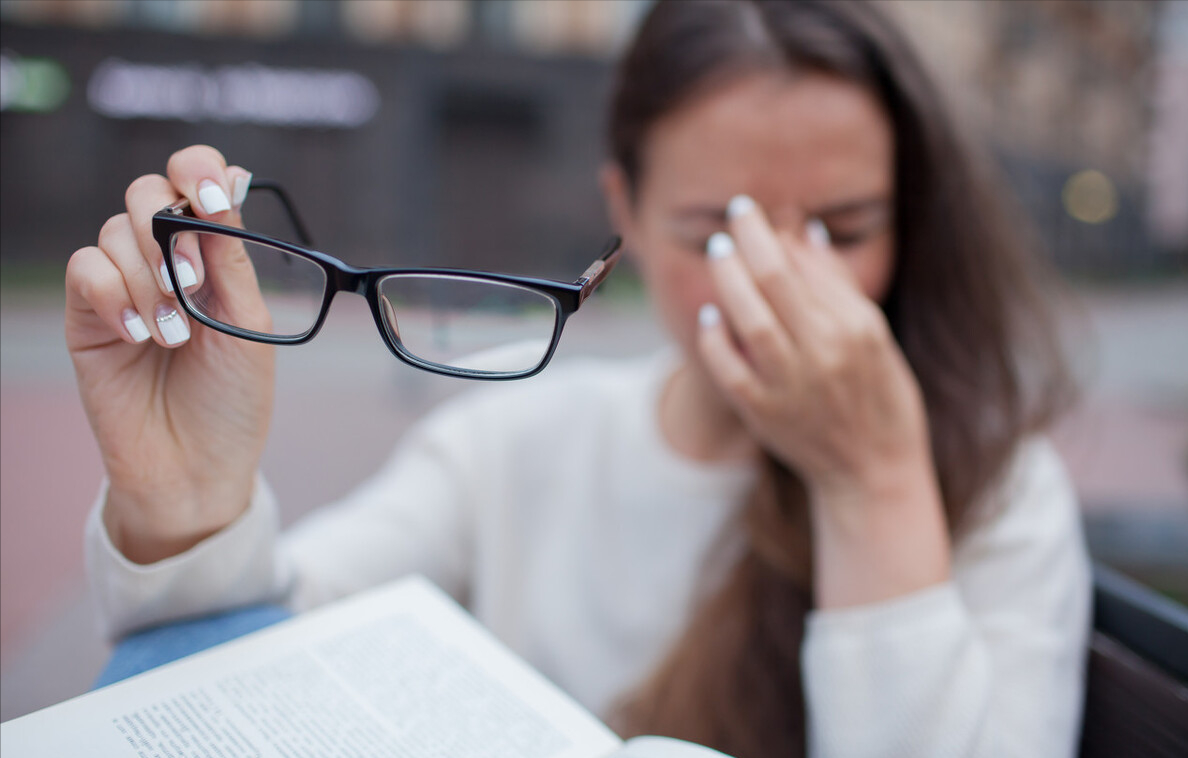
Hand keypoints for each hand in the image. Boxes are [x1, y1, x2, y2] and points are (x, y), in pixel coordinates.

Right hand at [65, 145, 273, 562]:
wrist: (196, 469)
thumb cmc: (232, 402)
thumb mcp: (248, 325)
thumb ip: (231, 258)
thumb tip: (228, 184)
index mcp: (214, 257)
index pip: (196, 182)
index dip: (199, 170)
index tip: (212, 197)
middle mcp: (166, 261)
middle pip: (146, 193)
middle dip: (168, 231)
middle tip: (190, 285)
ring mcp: (124, 287)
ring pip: (116, 231)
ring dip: (148, 278)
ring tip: (173, 337)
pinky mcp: (88, 316)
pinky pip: (85, 269)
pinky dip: (113, 294)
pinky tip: (139, 335)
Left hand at [697, 195, 948, 605]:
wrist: (873, 471)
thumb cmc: (880, 395)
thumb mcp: (875, 335)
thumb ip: (837, 284)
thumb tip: (805, 231)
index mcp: (856, 329)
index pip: (801, 267)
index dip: (768, 235)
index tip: (749, 212)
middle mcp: (825, 354)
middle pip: (774, 284)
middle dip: (747, 243)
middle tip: (731, 220)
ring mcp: (792, 386)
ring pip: (750, 321)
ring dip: (728, 281)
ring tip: (718, 253)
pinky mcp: (765, 414)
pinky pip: (730, 370)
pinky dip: (715, 340)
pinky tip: (710, 316)